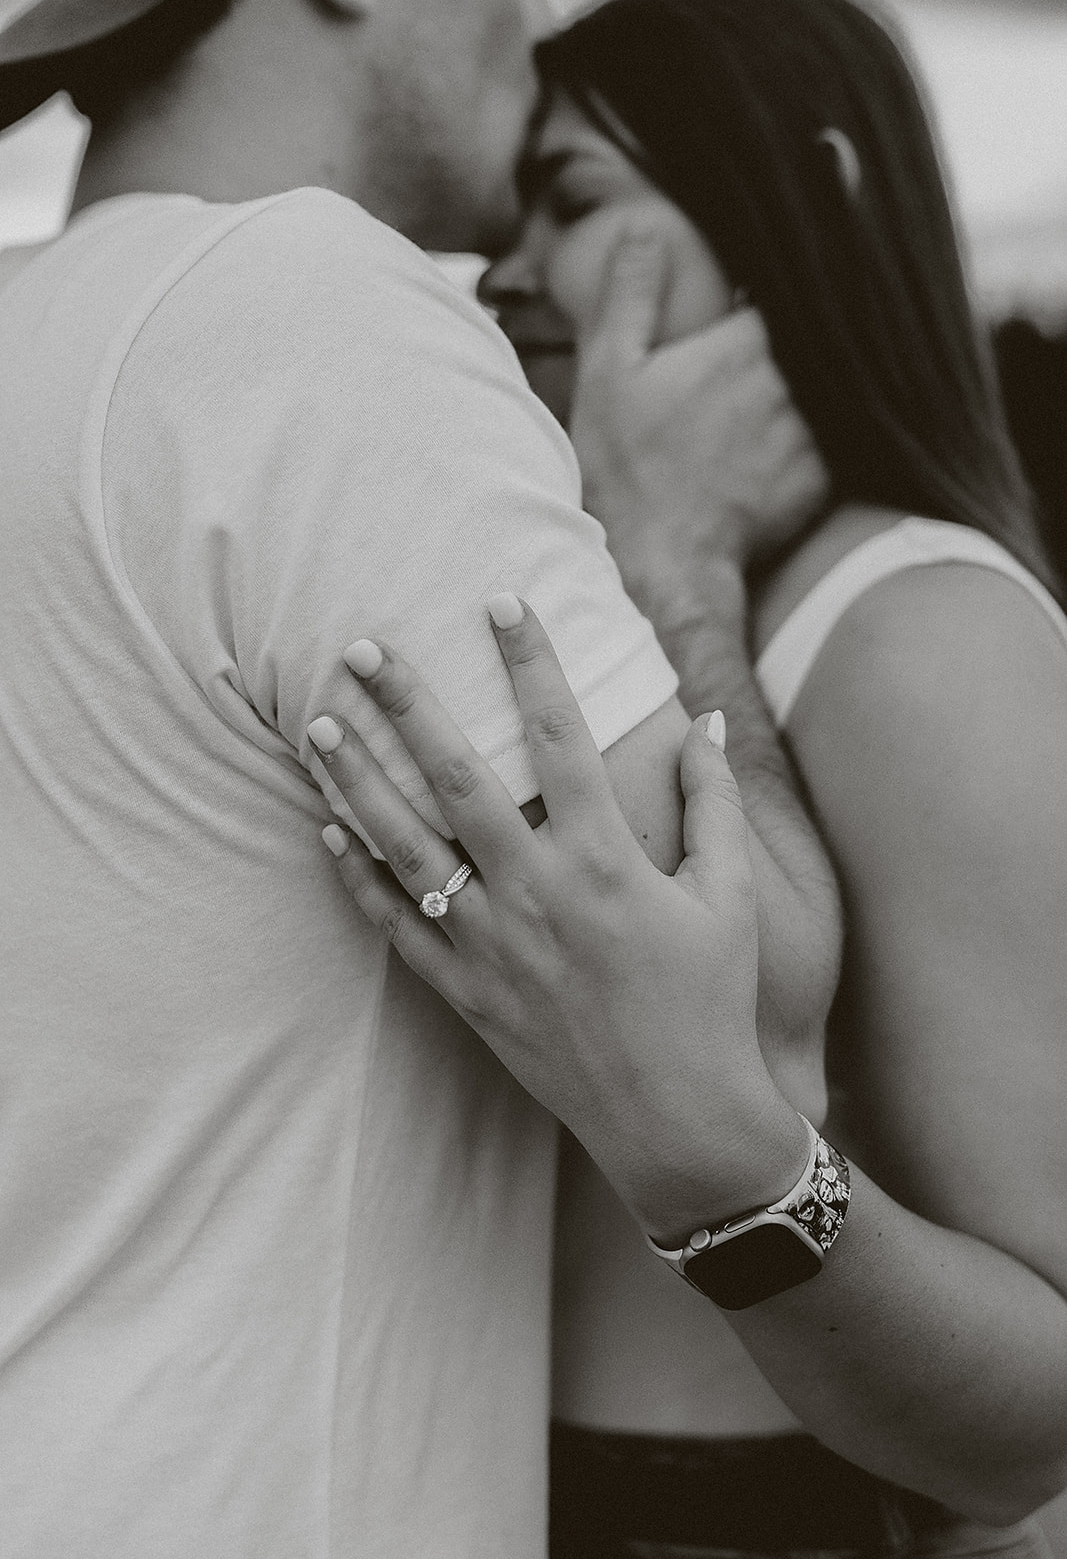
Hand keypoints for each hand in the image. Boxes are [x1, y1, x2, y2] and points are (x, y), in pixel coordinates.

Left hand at [307, 598, 808, 1241]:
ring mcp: (493, 946)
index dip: (531, 662)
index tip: (502, 600)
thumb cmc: (711, 1003)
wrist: (680, 1123)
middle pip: (457, 779)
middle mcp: (537, 894)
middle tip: (360, 646)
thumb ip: (716, 806)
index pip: (559, 735)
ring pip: (407, 847)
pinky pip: (398, 927)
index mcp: (606, 861)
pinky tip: (327, 830)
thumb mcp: (732, 898)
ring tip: (318, 724)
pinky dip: (358, 878)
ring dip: (359, 781)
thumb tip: (709, 726)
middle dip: (407, 704)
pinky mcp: (468, 994)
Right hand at [569, 232, 827, 628]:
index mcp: (744, 345)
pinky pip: (825, 448)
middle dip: (782, 354)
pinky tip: (764, 464)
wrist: (664, 566)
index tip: (744, 315)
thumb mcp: (608, 372)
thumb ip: (630, 294)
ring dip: (797, 400)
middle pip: (804, 347)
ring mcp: (813, 434)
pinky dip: (803, 450)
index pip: (780, 298)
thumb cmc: (627, 471)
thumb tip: (646, 225)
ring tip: (750, 424)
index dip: (763, 305)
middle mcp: (791, 383)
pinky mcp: (823, 481)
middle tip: (735, 385)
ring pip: (819, 395)